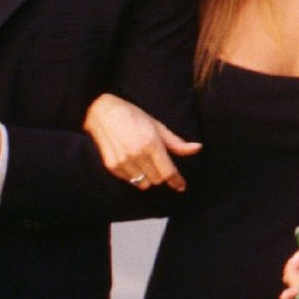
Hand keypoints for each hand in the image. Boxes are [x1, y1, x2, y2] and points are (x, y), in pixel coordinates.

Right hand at [84, 92, 199, 191]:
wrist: (101, 112)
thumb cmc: (132, 115)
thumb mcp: (157, 125)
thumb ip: (176, 142)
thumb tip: (197, 148)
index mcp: (151, 143)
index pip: (168, 171)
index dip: (177, 181)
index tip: (181, 186)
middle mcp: (137, 154)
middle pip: (157, 180)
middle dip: (161, 175)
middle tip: (157, 163)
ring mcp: (123, 162)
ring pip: (144, 184)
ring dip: (148, 177)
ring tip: (144, 162)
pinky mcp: (112, 166)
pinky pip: (130, 181)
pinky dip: (134, 176)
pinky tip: (132, 162)